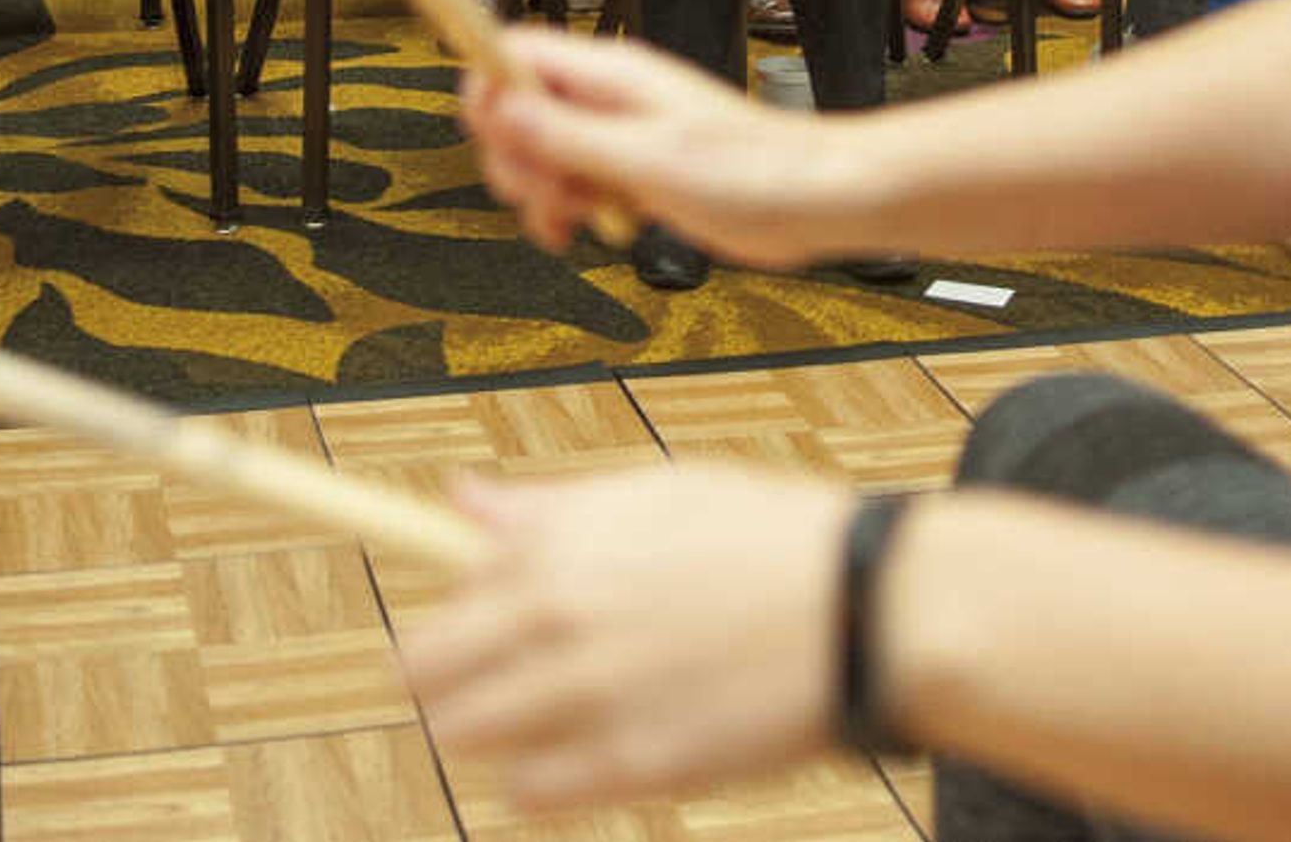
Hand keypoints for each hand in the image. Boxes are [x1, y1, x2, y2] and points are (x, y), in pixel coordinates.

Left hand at [404, 464, 854, 811]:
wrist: (863, 609)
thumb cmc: (766, 539)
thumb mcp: (657, 494)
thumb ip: (549, 509)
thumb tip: (461, 498)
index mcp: (557, 547)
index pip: (440, 607)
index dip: (456, 627)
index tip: (481, 637)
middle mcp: (557, 619)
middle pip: (427, 680)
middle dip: (452, 686)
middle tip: (503, 688)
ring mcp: (591, 696)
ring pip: (469, 741)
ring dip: (495, 737)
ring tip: (553, 721)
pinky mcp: (634, 766)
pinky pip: (531, 796)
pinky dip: (541, 785)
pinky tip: (585, 758)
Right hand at [457, 25, 863, 263]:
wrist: (815, 197)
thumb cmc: (754, 171)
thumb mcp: (645, 158)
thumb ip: (567, 134)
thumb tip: (499, 105)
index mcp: (609, 74)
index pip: (515, 51)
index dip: (487, 88)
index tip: (492, 140)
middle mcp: (608, 96)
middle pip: (516, 107)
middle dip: (515, 159)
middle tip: (546, 196)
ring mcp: (619, 131)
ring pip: (541, 150)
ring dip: (541, 191)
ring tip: (570, 221)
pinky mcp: (632, 166)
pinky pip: (574, 179)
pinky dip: (569, 207)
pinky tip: (591, 227)